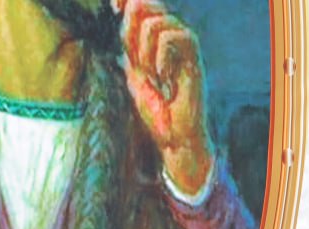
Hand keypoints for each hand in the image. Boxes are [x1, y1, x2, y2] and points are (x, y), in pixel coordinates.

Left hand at [117, 0, 212, 194]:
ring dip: (146, 51)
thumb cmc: (156, 111)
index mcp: (155, 42)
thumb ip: (129, 44)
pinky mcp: (194, 58)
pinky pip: (172, 36)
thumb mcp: (133, 73)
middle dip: (132, 30)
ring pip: (157, 22)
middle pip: (148, 6)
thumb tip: (123, 11)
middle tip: (136, 62)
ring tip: (152, 75)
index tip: (114, 5)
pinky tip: (164, 77)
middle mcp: (171, 40)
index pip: (141, 6)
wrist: (174, 136)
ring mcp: (184, 48)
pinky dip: (161, 57)